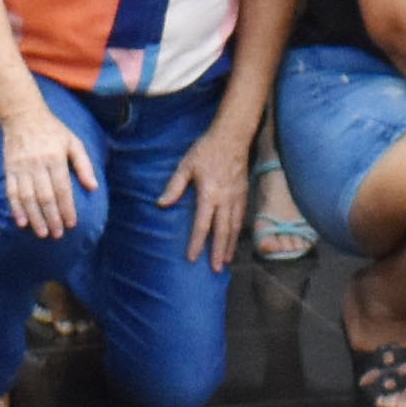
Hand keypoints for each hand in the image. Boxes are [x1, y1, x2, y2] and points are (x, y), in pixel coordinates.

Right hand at [0, 108, 95, 239]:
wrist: (22, 116)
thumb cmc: (53, 130)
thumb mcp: (73, 142)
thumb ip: (84, 164)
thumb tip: (93, 187)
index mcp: (55, 157)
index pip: (62, 188)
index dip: (67, 208)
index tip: (72, 224)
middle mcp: (37, 163)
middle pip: (45, 196)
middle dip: (52, 218)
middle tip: (58, 234)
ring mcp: (21, 167)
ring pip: (27, 197)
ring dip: (35, 217)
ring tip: (42, 233)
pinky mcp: (9, 169)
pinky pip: (11, 192)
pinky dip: (15, 208)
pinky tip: (21, 222)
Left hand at [163, 126, 255, 271]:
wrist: (232, 137)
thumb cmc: (206, 150)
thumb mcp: (186, 166)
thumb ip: (174, 186)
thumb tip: (161, 204)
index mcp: (209, 194)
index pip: (202, 225)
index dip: (197, 243)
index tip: (193, 258)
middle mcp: (225, 199)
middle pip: (222, 231)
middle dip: (219, 252)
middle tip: (216, 269)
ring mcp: (237, 197)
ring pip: (234, 227)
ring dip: (230, 245)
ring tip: (226, 261)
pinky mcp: (244, 193)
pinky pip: (241, 217)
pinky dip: (237, 232)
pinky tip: (234, 239)